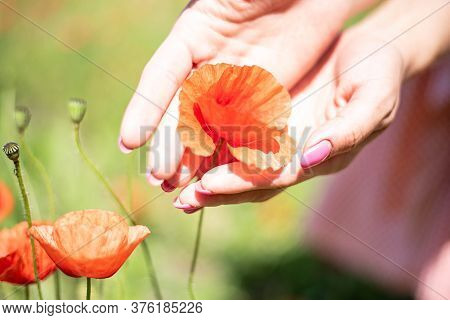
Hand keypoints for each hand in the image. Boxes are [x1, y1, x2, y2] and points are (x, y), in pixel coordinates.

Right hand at [118, 0, 363, 182]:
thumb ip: (205, 21)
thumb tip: (185, 55)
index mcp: (193, 35)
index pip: (162, 77)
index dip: (145, 109)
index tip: (130, 142)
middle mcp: (209, 64)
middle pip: (183, 109)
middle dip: (169, 143)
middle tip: (158, 177)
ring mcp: (235, 84)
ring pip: (208, 126)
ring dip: (192, 157)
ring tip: (178, 186)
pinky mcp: (263, 98)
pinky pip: (243, 128)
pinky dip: (229, 152)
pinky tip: (216, 175)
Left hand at [173, 31, 404, 211]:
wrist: (370, 53)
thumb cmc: (377, 77)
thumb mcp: (372, 102)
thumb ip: (346, 132)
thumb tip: (310, 159)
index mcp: (312, 157)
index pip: (272, 178)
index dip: (240, 184)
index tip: (207, 187)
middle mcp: (289, 153)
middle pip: (247, 179)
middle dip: (214, 190)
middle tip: (181, 198)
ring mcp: (275, 134)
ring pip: (234, 159)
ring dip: (203, 172)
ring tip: (171, 183)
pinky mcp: (264, 113)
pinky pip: (232, 128)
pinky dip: (208, 140)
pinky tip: (182, 143)